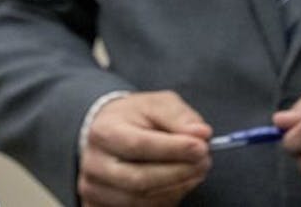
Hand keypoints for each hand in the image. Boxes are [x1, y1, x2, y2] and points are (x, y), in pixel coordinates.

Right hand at [77, 91, 211, 206]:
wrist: (108, 132)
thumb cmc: (135, 118)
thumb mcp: (156, 104)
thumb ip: (179, 116)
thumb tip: (200, 134)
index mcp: (104, 132)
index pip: (138, 145)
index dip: (172, 149)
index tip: (201, 147)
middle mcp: (95, 164)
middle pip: (140, 180)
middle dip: (179, 172)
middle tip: (204, 161)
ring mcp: (97, 189)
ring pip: (142, 200)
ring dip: (177, 188)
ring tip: (196, 170)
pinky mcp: (104, 206)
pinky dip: (167, 198)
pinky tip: (179, 183)